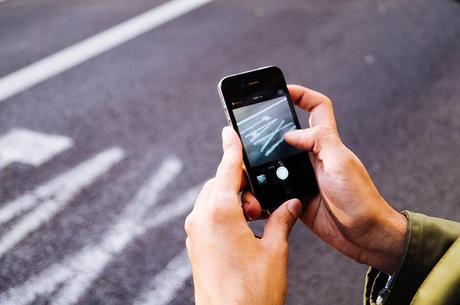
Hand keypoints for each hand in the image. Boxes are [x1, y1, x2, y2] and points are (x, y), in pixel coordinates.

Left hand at [185, 126, 301, 304]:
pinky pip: (207, 216)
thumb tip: (290, 204)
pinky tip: (244, 229)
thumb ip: (281, 221)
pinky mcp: (195, 246)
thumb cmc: (252, 291)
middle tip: (262, 203)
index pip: (226, 168)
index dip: (231, 148)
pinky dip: (223, 213)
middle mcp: (201, 218)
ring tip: (256, 219)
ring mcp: (194, 233)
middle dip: (240, 184)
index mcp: (220, 212)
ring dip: (232, 200)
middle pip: (218, 184)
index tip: (229, 131)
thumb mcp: (274, 250)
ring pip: (212, 200)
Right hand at [242, 85, 406, 274]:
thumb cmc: (360, 198)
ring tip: (244, 161)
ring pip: (276, 162)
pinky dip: (263, 189)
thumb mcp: (340, 162)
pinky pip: (274, 188)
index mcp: (327, 143)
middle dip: (269, 129)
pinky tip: (252, 189)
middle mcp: (313, 157)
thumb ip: (318, 141)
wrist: (364, 236)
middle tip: (248, 128)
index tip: (282, 90)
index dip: (301, 94)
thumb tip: (289, 134)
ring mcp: (304, 177)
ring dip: (262, 162)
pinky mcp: (296, 197)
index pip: (317, 108)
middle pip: (288, 133)